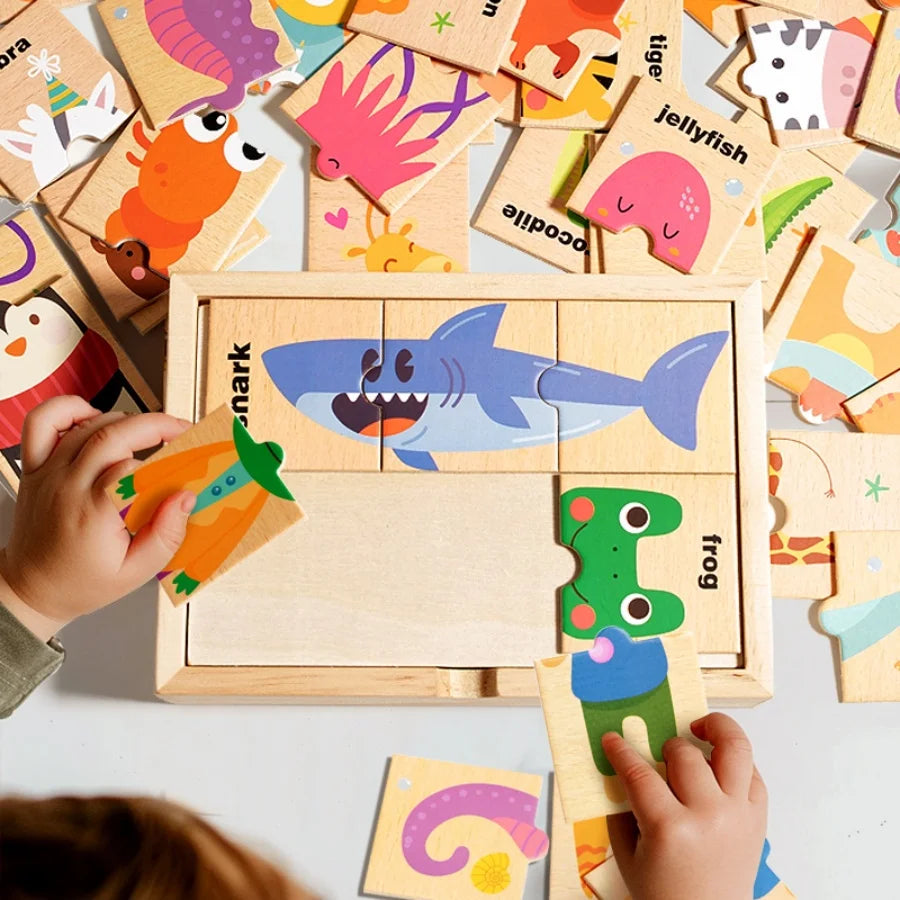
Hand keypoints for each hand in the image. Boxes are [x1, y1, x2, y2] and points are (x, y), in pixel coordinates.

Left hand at [0, 397, 194, 640]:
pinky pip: (43, 421)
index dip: (165, 459)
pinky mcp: (36, 467)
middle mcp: (67, 486)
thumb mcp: (136, 573)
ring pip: (87, 424)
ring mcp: (48, 472)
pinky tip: (94, 417)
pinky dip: (70, 409)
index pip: (132, 468)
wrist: (32, 590)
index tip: (188, 459)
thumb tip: (186, 498)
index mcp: (93, 513)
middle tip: (179, 430)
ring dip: (124, 421)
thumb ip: (166, 535)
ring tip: (146, 433)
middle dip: (154, 424)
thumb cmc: (82, 583)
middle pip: (112, 435)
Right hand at [602, 713, 767, 899]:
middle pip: (685, 754)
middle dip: (667, 746)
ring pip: (734, 749)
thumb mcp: (629, 853)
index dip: (621, 751)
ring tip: (699, 729)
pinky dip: (736, 763)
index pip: (639, 772)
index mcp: (670, 828)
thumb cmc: (664, 895)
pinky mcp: (758, 820)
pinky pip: (753, 774)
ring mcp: (739, 816)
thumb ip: (624, 807)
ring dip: (715, 730)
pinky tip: (718, 764)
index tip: (612, 739)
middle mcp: (709, 816)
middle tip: (659, 754)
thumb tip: (621, 768)